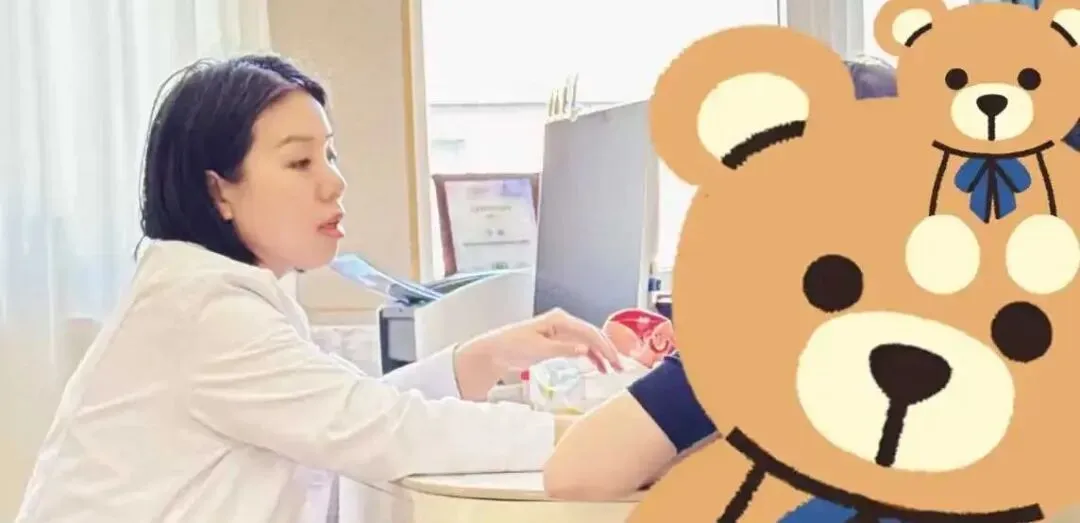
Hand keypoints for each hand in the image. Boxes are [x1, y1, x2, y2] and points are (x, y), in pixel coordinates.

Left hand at [481, 307, 623, 373]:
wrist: (495, 351)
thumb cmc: (512, 346)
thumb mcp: (539, 349)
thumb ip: (563, 349)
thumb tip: (585, 350)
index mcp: (560, 320)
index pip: (589, 332)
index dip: (605, 347)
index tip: (615, 361)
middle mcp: (562, 322)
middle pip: (592, 335)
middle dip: (607, 350)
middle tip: (619, 367)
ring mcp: (560, 331)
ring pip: (587, 341)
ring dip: (600, 354)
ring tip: (611, 369)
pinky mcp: (556, 340)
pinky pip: (579, 346)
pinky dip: (590, 355)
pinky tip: (597, 366)